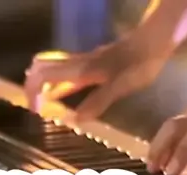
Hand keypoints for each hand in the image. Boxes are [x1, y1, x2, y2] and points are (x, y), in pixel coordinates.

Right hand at [24, 36, 170, 120]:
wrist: (153, 42)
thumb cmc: (139, 64)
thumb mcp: (120, 86)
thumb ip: (97, 102)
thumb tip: (75, 120)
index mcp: (80, 70)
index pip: (43, 76)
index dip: (33, 92)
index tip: (37, 112)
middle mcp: (77, 63)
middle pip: (41, 67)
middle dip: (32, 86)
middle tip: (36, 107)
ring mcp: (84, 61)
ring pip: (52, 67)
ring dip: (43, 83)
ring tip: (45, 103)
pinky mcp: (92, 62)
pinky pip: (65, 71)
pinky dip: (57, 83)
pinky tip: (63, 94)